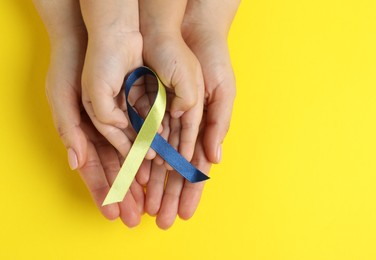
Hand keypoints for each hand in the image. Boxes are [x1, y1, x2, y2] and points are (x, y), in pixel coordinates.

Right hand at [34, 0, 144, 227]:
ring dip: (143, 177)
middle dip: (127, 193)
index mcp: (83, 134)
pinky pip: (147, 135)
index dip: (104, 192)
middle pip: (117, 170)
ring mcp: (122, 122)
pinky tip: (160, 166)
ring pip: (134, 156)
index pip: (95, 171)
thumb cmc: (71, 67)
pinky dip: (153, 151)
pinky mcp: (138, 110)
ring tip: (152, 198)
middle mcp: (104, 133)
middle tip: (136, 217)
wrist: (97, 38)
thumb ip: (69, 130)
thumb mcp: (62, 97)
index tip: (113, 215)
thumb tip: (75, 162)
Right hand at [79, 0, 153, 158]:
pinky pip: (146, 110)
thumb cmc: (102, 59)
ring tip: (160, 150)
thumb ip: (103, 114)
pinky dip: (154, 120)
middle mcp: (107, 106)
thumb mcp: (95, 90)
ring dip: (148, 136)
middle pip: (124, 135)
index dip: (122, 150)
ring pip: (137, 124)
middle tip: (151, 162)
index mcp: (92, 109)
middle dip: (137, 149)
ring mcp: (122, 98)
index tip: (135, 165)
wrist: (118, 31)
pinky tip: (163, 129)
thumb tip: (121, 127)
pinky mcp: (136, 90)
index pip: (109, 137)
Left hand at [143, 0, 239, 228]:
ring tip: (147, 207)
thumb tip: (215, 158)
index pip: (196, 167)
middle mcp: (185, 129)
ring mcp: (166, 121)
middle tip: (161, 220)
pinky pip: (144, 139)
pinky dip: (140, 160)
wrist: (185, 32)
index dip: (190, 191)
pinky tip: (137, 178)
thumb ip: (219, 124)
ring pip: (158, 160)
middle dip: (169, 196)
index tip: (183, 213)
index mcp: (205, 128)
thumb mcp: (222, 91)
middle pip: (175, 171)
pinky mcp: (149, 110)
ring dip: (153, 186)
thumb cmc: (211, 60)